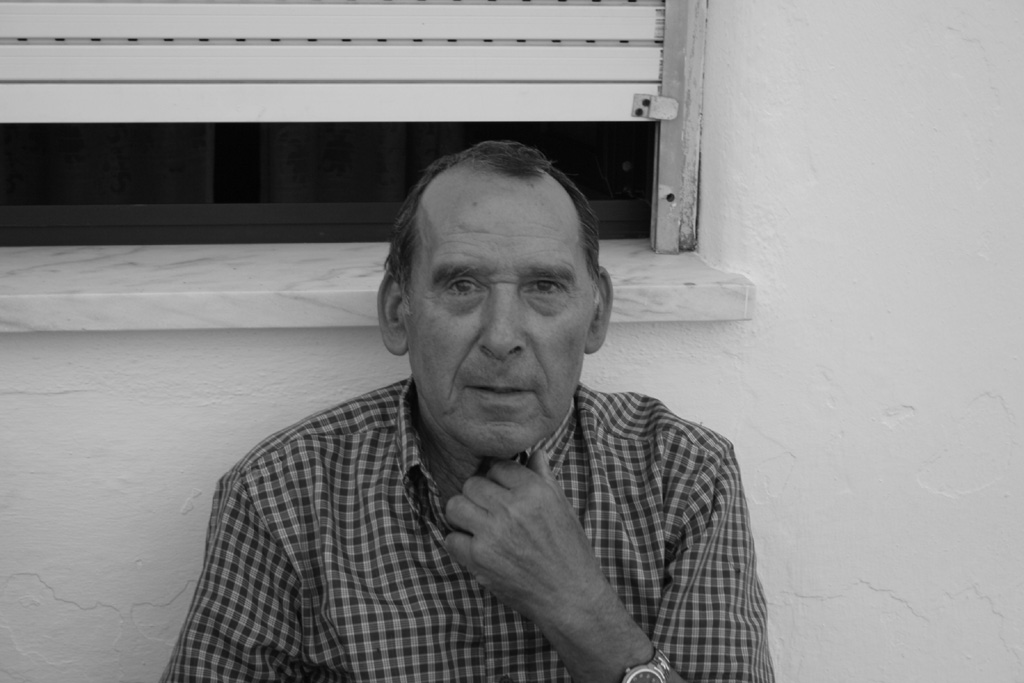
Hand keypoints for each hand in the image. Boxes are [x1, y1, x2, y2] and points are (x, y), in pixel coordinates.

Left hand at [444, 453, 659, 682]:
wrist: (569, 595)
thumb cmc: (569, 550)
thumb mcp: (563, 507)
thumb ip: (544, 478)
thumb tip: (536, 453)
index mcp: (534, 491)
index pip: (497, 466)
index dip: (497, 479)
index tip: (501, 492)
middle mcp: (512, 508)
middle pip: (471, 484)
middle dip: (477, 496)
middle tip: (487, 511)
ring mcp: (492, 533)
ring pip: (455, 506)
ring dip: (462, 516)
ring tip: (475, 525)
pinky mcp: (479, 558)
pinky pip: (451, 539)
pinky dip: (459, 543)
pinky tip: (475, 548)